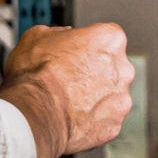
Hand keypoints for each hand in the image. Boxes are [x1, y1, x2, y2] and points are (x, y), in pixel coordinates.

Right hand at [0, 23, 134, 155]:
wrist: (34, 116)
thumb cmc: (37, 76)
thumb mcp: (38, 36)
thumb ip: (60, 33)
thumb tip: (62, 36)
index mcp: (110, 40)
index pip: (107, 37)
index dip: (88, 45)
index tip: (77, 52)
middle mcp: (123, 69)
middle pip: (113, 68)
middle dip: (95, 73)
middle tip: (70, 78)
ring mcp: (122, 99)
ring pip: (111, 96)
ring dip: (95, 97)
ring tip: (68, 101)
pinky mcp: (115, 125)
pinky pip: (106, 119)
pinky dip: (93, 120)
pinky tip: (73, 117)